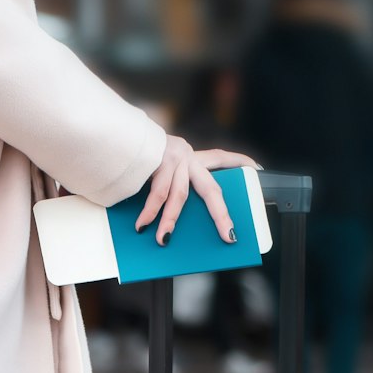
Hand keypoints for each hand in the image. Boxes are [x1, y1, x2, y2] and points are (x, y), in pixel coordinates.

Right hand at [135, 137, 258, 245]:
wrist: (115, 132)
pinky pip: (157, 194)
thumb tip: (170, 219)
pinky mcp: (159, 161)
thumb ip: (170, 184)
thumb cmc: (135, 153)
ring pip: (179, 196)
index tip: (257, 169)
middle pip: (211, 189)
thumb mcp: (160, 166)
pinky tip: (142, 226)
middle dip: (221, 215)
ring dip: (170, 221)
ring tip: (163, 240)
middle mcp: (186, 155)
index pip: (220, 157)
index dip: (239, 162)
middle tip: (229, 236)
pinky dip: (149, 213)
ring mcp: (173, 158)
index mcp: (190, 155)